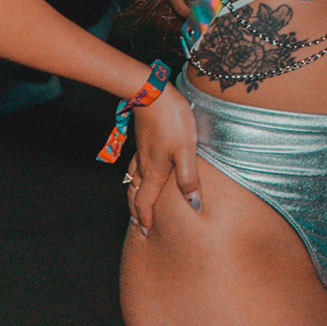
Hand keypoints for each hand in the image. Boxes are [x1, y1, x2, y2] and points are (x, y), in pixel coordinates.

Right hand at [124, 86, 201, 236]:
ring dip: (133, 193)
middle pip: (134, 193)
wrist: (152, 93)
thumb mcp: (186, 151)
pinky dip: (134, 175)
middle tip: (137, 224)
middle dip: (135, 210)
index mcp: (154, 171)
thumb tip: (194, 205)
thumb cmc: (172, 121)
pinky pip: (135, 165)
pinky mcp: (143, 139)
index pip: (144, 202)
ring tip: (136, 201)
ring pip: (132, 179)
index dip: (145, 218)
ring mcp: (141, 151)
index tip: (145, 232)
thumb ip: (189, 178)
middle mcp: (144, 164)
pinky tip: (140, 170)